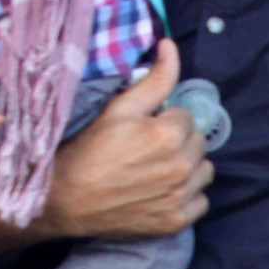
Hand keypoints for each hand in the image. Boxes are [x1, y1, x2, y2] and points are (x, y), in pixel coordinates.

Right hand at [36, 42, 210, 240]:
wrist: (64, 198)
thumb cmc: (89, 150)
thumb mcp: (119, 108)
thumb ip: (154, 79)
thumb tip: (170, 46)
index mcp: (170, 135)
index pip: (187, 117)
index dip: (166, 120)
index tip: (145, 129)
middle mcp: (181, 167)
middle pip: (198, 143)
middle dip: (179, 141)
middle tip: (149, 148)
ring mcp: (180, 197)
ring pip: (203, 172)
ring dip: (188, 167)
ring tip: (158, 168)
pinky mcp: (175, 221)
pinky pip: (200, 202)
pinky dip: (187, 196)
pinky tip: (163, 191)